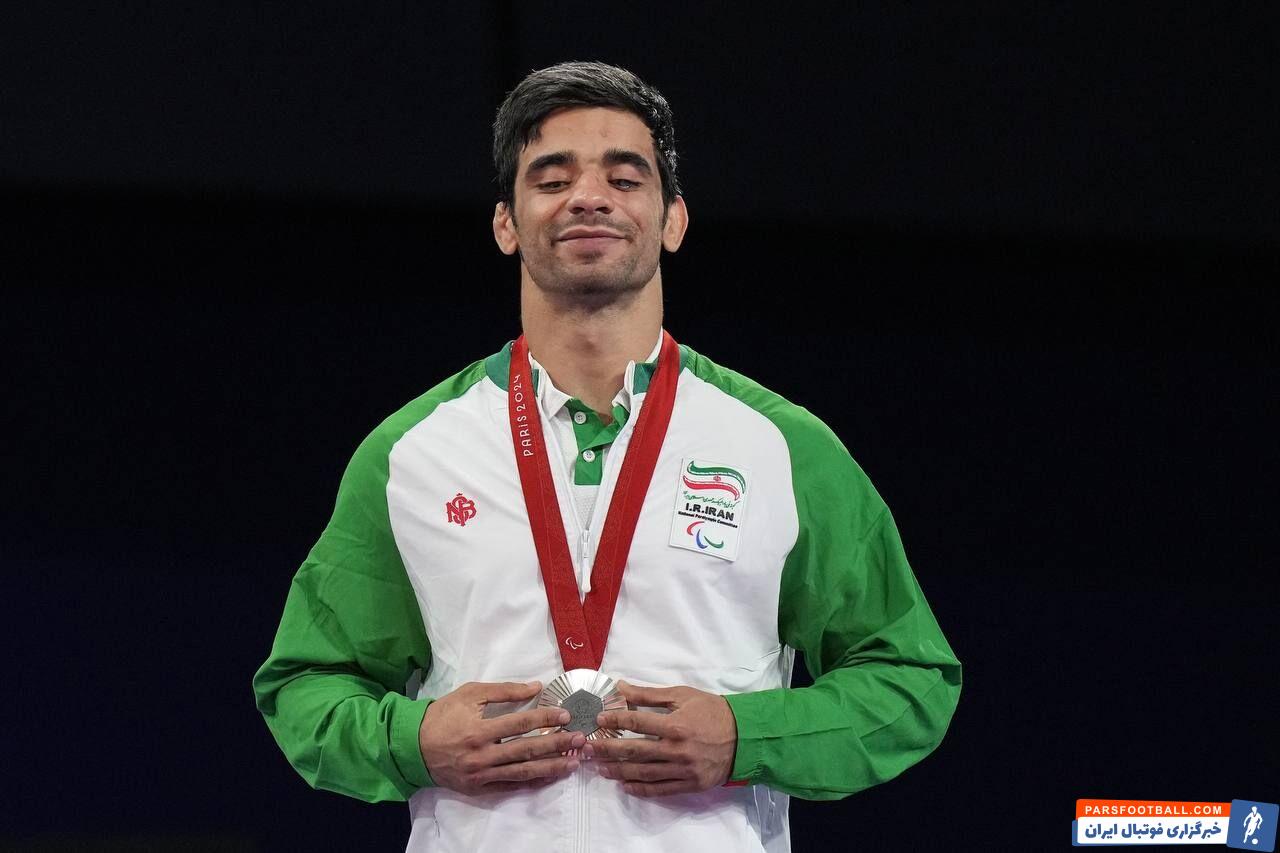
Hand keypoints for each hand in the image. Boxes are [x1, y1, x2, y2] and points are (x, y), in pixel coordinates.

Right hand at [418, 680, 585, 794]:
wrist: (413, 746)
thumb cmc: (443, 715)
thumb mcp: (470, 694)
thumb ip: (504, 691)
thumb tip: (536, 687)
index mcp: (479, 729)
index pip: (521, 723)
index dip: (545, 718)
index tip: (566, 715)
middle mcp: (482, 755)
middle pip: (527, 750)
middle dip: (556, 744)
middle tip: (579, 739)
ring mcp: (482, 774)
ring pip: (523, 772)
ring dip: (551, 767)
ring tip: (572, 762)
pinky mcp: (480, 788)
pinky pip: (511, 786)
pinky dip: (532, 783)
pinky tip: (550, 777)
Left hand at [586, 680, 737, 796]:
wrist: (745, 737)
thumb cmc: (713, 711)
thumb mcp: (682, 695)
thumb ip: (650, 695)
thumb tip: (621, 687)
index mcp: (675, 724)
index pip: (636, 722)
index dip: (615, 720)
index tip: (599, 719)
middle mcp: (676, 749)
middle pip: (634, 750)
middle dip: (607, 749)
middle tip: (588, 749)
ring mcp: (682, 769)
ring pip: (643, 772)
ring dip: (618, 770)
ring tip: (600, 768)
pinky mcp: (689, 784)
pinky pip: (660, 789)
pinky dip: (640, 788)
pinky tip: (624, 785)